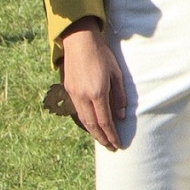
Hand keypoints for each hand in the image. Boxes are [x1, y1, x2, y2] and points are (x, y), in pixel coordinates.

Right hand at [58, 23, 126, 151]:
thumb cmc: (102, 55)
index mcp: (97, 93)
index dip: (111, 134)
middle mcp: (83, 97)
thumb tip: (120, 116)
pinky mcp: (69, 90)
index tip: (117, 144)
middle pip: (92, 124)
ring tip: (102, 139)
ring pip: (83, 120)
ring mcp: (74, 94)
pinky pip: (77, 111)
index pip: (105, 121)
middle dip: (102, 138)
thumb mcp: (116, 74)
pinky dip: (85, 121)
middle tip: (110, 147)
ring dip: (93, 132)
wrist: (79, 42)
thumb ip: (119, 96)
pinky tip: (91, 124)